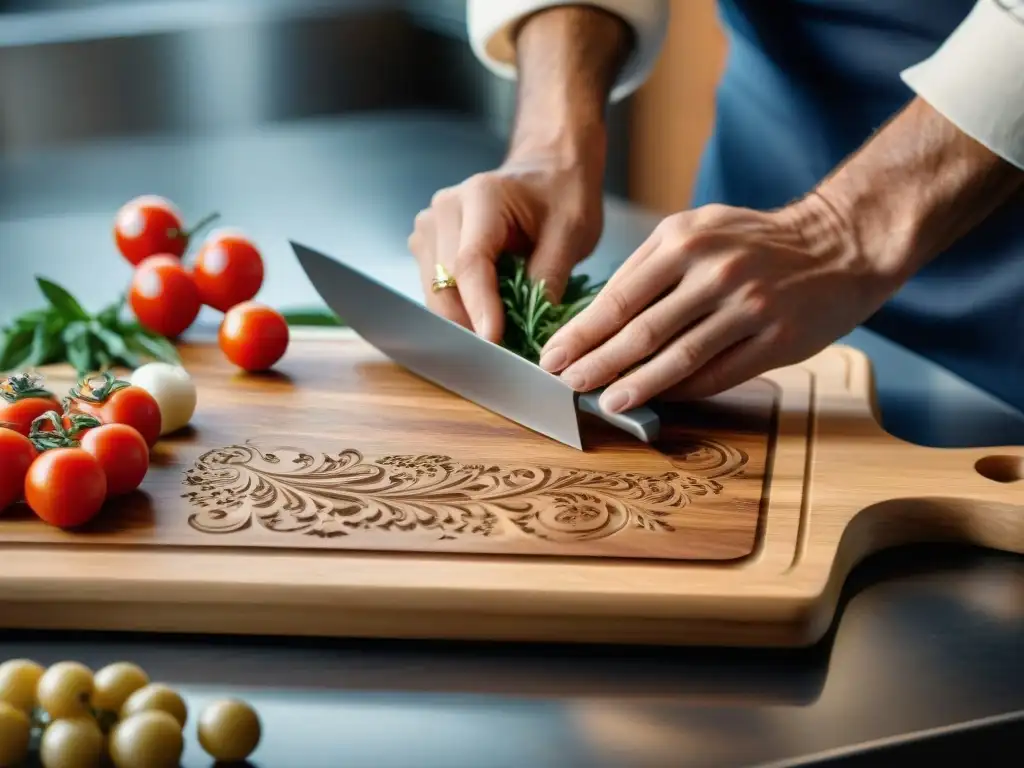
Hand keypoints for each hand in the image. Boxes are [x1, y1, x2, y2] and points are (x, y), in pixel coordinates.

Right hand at [407, 154, 602, 343]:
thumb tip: (535, 328)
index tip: (495, 341)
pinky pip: (436, 288)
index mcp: (482, 196)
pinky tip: (485, 320)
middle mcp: (445, 209)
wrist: (548, 170)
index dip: (480, 306)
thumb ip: (550, 277)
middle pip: (445, 281)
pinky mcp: (428, 245)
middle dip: (470, 322)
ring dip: (462, 320)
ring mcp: (431, 226)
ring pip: (435, 290)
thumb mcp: (572, 233)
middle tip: (503, 355)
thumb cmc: (561, 196)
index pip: (470, 262)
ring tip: (498, 340)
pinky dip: (458, 310)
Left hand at [538, 199, 899, 411]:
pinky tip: (658, 400)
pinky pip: (718, 373)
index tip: (553, 356)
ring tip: (605, 402)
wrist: (837, 244)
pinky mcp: (776, 339)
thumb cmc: (753, 241)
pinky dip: (683, 390)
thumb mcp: (696, 230)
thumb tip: (599, 319)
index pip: (619, 296)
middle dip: (596, 363)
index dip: (581, 332)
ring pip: (678, 357)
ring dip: (635, 385)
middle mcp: (714, 271)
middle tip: (566, 385)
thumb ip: (649, 268)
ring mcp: (748, 306)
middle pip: (640, 330)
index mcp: (684, 240)